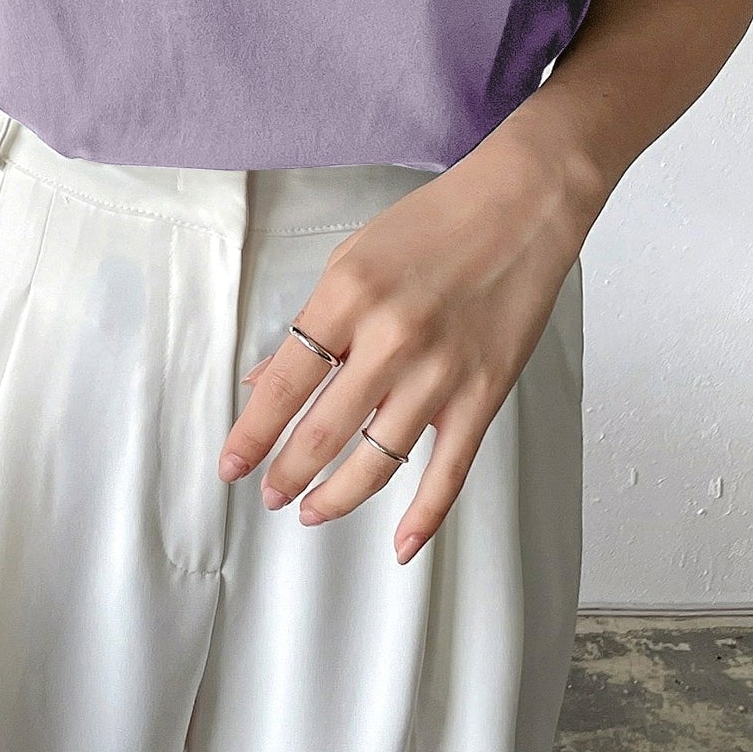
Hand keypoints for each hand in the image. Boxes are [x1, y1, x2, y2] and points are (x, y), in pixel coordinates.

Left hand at [216, 132, 594, 561]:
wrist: (520, 207)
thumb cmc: (433, 222)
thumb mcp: (351, 258)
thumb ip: (312, 325)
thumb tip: (264, 380)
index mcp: (348, 296)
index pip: (284, 383)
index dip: (252, 432)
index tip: (231, 463)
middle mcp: (391, 339)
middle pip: (323, 432)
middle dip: (286, 473)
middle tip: (268, 494)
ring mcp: (441, 372)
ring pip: (377, 462)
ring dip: (337, 497)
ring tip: (311, 511)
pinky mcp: (484, 394)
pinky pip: (448, 471)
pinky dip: (424, 516)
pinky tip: (400, 544)